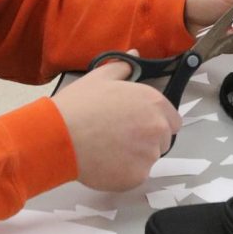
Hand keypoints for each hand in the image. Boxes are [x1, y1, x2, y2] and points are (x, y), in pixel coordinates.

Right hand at [53, 57, 180, 191]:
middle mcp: (157, 128)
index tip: (138, 123)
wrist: (59, 136)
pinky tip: (105, 161)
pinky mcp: (137, 176)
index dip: (155, 121)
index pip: (173, 119)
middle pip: (163, 140)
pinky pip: (137, 175)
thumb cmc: (79, 105)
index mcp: (153, 102)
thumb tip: (135, 56)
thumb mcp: (100, 77)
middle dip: (146, 138)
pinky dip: (124, 171)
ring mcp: (149, 155)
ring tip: (108, 148)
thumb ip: (123, 66)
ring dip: (135, 156)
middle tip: (120, 135)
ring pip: (149, 158)